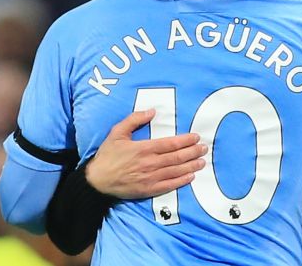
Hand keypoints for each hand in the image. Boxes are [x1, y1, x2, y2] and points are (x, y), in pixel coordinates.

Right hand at [85, 109, 206, 198]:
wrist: (97, 181)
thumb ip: (134, 119)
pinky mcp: (148, 190)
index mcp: (144, 148)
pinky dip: (182, 181)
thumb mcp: (117, 132)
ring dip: (191, 166)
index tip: (195, 137)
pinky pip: (169, 186)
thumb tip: (152, 111)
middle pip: (177, 157)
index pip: (170, 144)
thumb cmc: (107, 155)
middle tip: (204, 148)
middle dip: (193, 152)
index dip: (185, 140)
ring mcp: (150, 178)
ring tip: (202, 161)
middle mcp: (150, 163)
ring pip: (176, 171)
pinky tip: (190, 177)